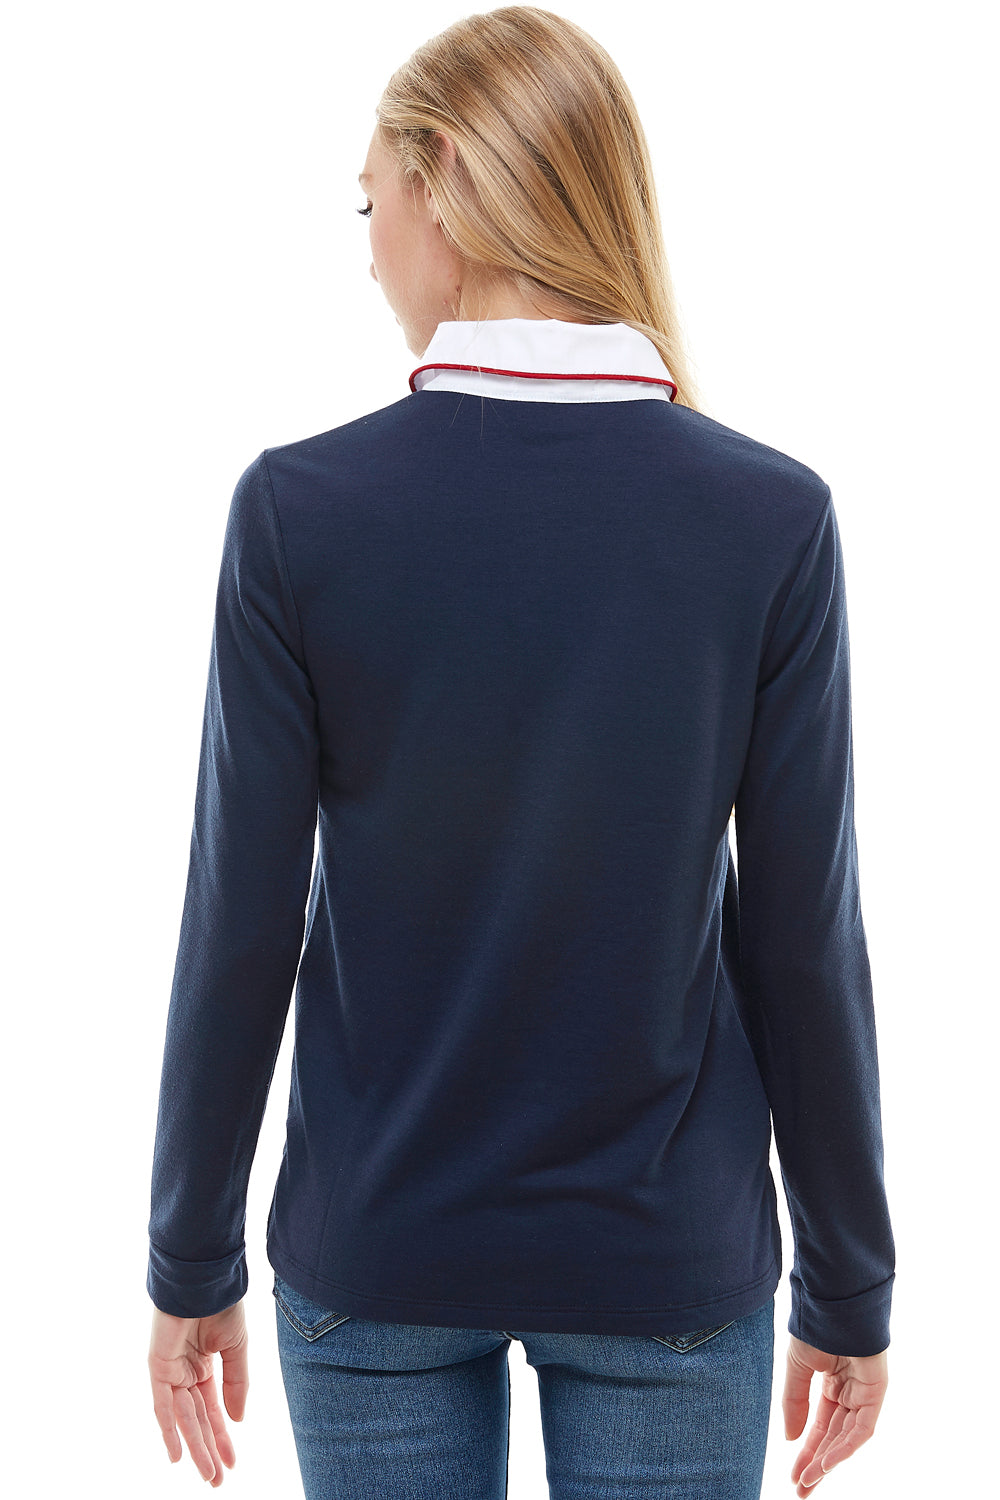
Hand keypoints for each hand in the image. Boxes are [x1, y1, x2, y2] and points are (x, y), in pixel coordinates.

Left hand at [148, 1299, 248, 1485]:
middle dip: (209, 1450)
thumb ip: (236, 1384)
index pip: (213, 1409)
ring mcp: (171, 1371)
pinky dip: (169, 1429)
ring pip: (184, 1418)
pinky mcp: (158, 1367)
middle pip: (198, 1420)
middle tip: (218, 1480)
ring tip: (209, 1474)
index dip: (223, 1435)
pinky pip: (163, 1405)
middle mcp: (186, 1372)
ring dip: (196, 1447)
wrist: (205, 1279)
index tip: (233, 1462)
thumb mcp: (237, 1348)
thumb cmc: (222, 1304)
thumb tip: (238, 1419)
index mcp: (205, 1365)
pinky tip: (177, 1455)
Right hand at [783, 1335, 887, 1493]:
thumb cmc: (816, 1326)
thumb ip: (794, 1403)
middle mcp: (849, 1392)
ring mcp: (864, 1394)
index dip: (806, 1450)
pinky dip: (845, 1446)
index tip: (794, 1474)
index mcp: (831, 1384)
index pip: (819, 1426)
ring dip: (828, 1460)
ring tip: (808, 1479)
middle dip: (816, 1463)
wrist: (833, 1302)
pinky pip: (862, 1427)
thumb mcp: (797, 1368)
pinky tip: (826, 1461)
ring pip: (846, 1437)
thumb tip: (790, 1439)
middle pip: (832, 1437)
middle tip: (801, 1488)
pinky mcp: (876, 1393)